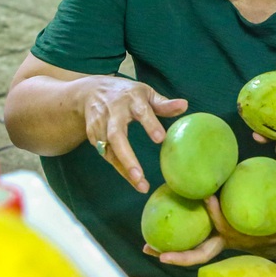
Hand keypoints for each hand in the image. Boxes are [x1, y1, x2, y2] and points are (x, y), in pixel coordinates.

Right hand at [82, 77, 187, 192]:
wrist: (90, 91)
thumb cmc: (127, 94)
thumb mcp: (146, 93)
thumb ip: (164, 104)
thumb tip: (185, 105)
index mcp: (131, 99)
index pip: (141, 111)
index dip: (150, 124)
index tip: (160, 139)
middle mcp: (113, 112)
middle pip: (116, 135)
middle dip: (127, 156)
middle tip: (140, 175)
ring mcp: (100, 125)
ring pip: (109, 150)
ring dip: (124, 168)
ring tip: (141, 185)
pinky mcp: (93, 136)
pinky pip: (107, 155)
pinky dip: (119, 168)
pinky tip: (132, 179)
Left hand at [143, 194, 275, 265]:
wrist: (274, 240)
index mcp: (238, 238)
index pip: (225, 227)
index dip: (217, 215)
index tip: (209, 198)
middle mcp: (222, 242)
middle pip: (199, 253)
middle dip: (179, 255)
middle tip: (156, 252)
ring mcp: (214, 239)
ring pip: (189, 249)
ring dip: (166, 249)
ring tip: (145, 246)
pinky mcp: (208, 234)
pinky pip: (188, 238)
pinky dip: (171, 238)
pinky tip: (154, 228)